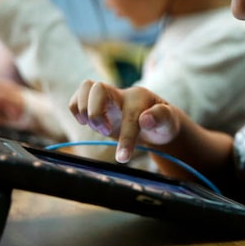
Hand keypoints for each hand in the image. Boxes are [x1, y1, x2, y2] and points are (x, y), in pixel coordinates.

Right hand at [68, 79, 182, 162]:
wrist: (155, 120)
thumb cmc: (162, 122)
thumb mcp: (169, 121)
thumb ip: (161, 117)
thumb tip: (146, 119)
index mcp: (139, 99)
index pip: (129, 117)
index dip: (126, 139)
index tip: (123, 158)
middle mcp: (121, 94)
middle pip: (97, 88)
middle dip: (95, 114)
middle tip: (106, 131)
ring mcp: (107, 98)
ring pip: (85, 87)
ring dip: (83, 110)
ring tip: (96, 126)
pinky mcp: (96, 105)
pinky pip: (77, 97)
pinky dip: (75, 109)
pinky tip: (85, 122)